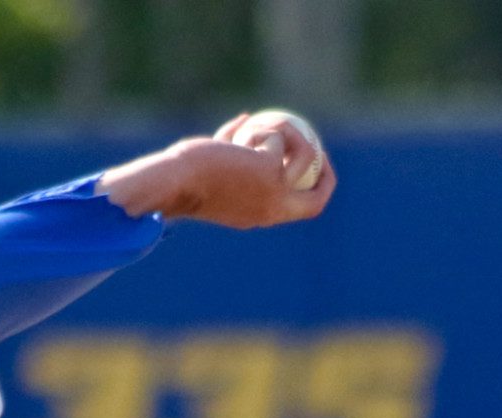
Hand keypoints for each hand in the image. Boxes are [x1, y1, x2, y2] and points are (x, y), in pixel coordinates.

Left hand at [101, 116, 335, 228]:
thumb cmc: (185, 176)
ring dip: (284, 133)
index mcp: (261, 215)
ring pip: (304, 153)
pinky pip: (279, 137)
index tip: (312, 162)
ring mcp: (276, 191)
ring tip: (250, 132)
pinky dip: (260, 129)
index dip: (315, 185)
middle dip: (326, 169)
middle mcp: (273, 209)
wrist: (175, 182)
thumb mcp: (216, 163)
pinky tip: (238, 136)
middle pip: (319, 197)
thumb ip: (234, 143)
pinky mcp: (271, 170)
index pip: (303, 208)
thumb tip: (248, 118)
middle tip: (315, 142)